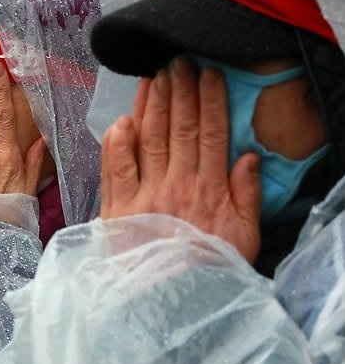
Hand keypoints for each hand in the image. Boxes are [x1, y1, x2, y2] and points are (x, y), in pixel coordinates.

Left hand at [101, 58, 261, 263]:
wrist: (170, 303)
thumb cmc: (210, 268)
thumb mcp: (244, 238)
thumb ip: (248, 196)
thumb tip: (247, 155)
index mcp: (208, 190)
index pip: (211, 134)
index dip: (211, 100)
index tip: (209, 73)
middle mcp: (176, 184)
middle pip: (180, 128)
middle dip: (181, 91)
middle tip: (179, 61)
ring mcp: (144, 194)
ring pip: (149, 139)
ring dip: (152, 105)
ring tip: (155, 76)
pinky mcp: (117, 208)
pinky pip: (115, 167)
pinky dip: (117, 142)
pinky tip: (122, 119)